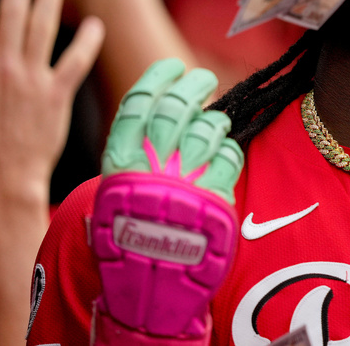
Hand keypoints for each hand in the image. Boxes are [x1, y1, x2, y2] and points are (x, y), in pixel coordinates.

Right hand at [90, 59, 242, 344]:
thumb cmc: (132, 231)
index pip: (138, 102)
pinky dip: (230, 151)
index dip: (158, 78)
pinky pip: (231, 155)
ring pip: (209, 126)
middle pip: (177, 106)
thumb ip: (135, 150)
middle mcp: (152, 164)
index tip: (172, 65)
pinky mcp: (215, 195)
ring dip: (215, 121)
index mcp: (121, 160)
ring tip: (214, 124)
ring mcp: (185, 178)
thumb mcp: (118, 189)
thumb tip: (162, 106)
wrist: (150, 283)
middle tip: (203, 78)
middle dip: (194, 84)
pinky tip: (223, 156)